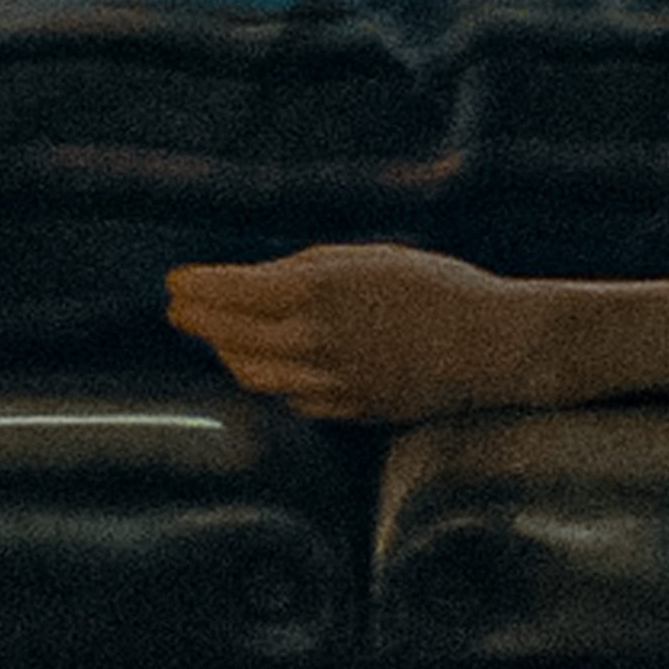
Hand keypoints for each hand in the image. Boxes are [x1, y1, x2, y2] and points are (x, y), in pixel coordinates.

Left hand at [165, 244, 557, 421]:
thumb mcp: (370, 258)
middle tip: (178, 309)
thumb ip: (310, 267)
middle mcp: (315, 342)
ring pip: (254, 375)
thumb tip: (261, 280)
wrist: (494, 346)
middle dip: (198, 321)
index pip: (231, 293)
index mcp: (318, 292)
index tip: (175, 281)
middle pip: (232, 338)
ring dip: (227, 354)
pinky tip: (264, 366)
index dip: (197, 288)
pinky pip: (291, 398)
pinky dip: (269, 379)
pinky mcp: (348, 410)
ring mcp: (329, 383)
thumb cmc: (438, 287)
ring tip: (216, 337)